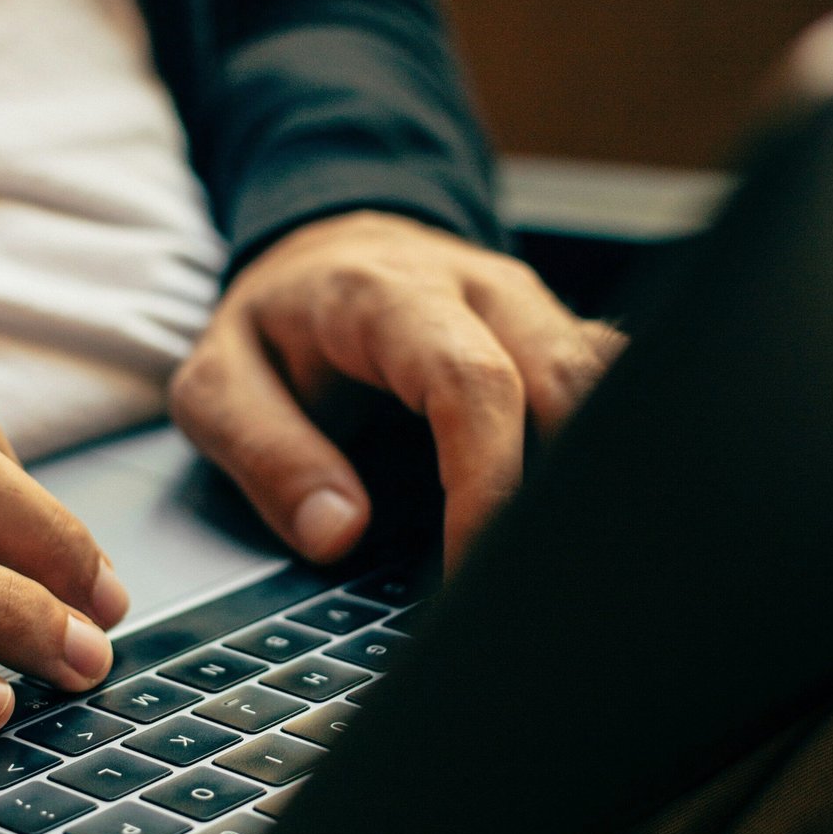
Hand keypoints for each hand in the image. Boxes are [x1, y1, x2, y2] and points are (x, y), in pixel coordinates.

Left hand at [171, 211, 623, 568]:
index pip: (471, 382)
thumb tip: (337, 532)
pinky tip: (583, 517)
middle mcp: (479, 288)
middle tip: (527, 583)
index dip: (487, 481)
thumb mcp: (218, 383)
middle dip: (560, 490)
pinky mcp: (560, 333)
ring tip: (562, 560)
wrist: (322, 251)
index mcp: (389, 294)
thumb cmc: (275, 325)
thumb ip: (266, 454)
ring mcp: (532, 308)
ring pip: (610, 380)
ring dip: (596, 470)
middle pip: (567, 380)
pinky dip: (609, 449)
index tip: (471, 565)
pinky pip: (615, 383)